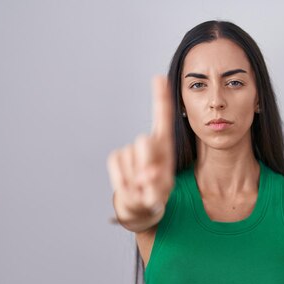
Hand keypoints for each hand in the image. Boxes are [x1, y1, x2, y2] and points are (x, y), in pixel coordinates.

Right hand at [107, 76, 174, 223]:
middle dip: (148, 161)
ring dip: (137, 178)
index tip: (160, 77)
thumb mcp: (163, 189)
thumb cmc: (156, 192)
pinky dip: (124, 180)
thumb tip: (145, 176)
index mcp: (165, 145)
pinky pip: (118, 164)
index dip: (161, 97)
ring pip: (131, 158)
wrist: (140, 205)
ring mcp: (131, 149)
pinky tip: (131, 186)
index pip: (163, 117)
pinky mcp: (117, 156)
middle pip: (145, 141)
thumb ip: (157, 184)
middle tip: (151, 179)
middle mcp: (149, 142)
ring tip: (142, 186)